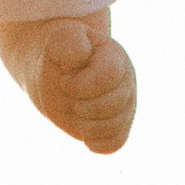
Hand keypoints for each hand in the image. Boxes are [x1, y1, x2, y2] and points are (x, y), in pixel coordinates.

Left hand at [30, 20, 136, 155]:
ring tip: (75, 113)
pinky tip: (84, 133)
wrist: (58, 73)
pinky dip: (96, 143)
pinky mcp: (118, 127)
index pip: (108, 75)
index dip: (81, 84)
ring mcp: (125, 106)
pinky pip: (115, 144)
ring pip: (114, 127)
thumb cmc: (60, 55)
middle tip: (70, 98)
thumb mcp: (59, 41)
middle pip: (113, 104)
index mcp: (114, 57)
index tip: (64, 81)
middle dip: (83, 106)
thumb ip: (70, 43)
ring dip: (86, 125)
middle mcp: (126, 82)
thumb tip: (82, 57)